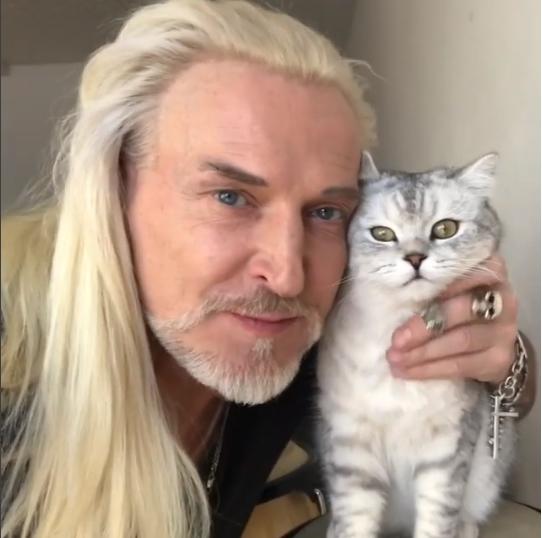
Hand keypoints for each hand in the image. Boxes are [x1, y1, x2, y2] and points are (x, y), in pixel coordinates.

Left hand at [386, 255, 517, 384]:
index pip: (465, 271)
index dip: (439, 283)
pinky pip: (461, 365)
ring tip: (395, 358)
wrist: (491, 342)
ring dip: (423, 352)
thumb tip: (386, 291)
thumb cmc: (457, 306)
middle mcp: (502, 297)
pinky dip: (430, 369)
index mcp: (488, 270)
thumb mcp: (447, 289)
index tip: (408, 292)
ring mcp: (504, 330)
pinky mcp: (498, 359)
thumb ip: (428, 285)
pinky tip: (407, 371)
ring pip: (461, 340)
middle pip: (462, 309)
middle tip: (396, 340)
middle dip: (424, 326)